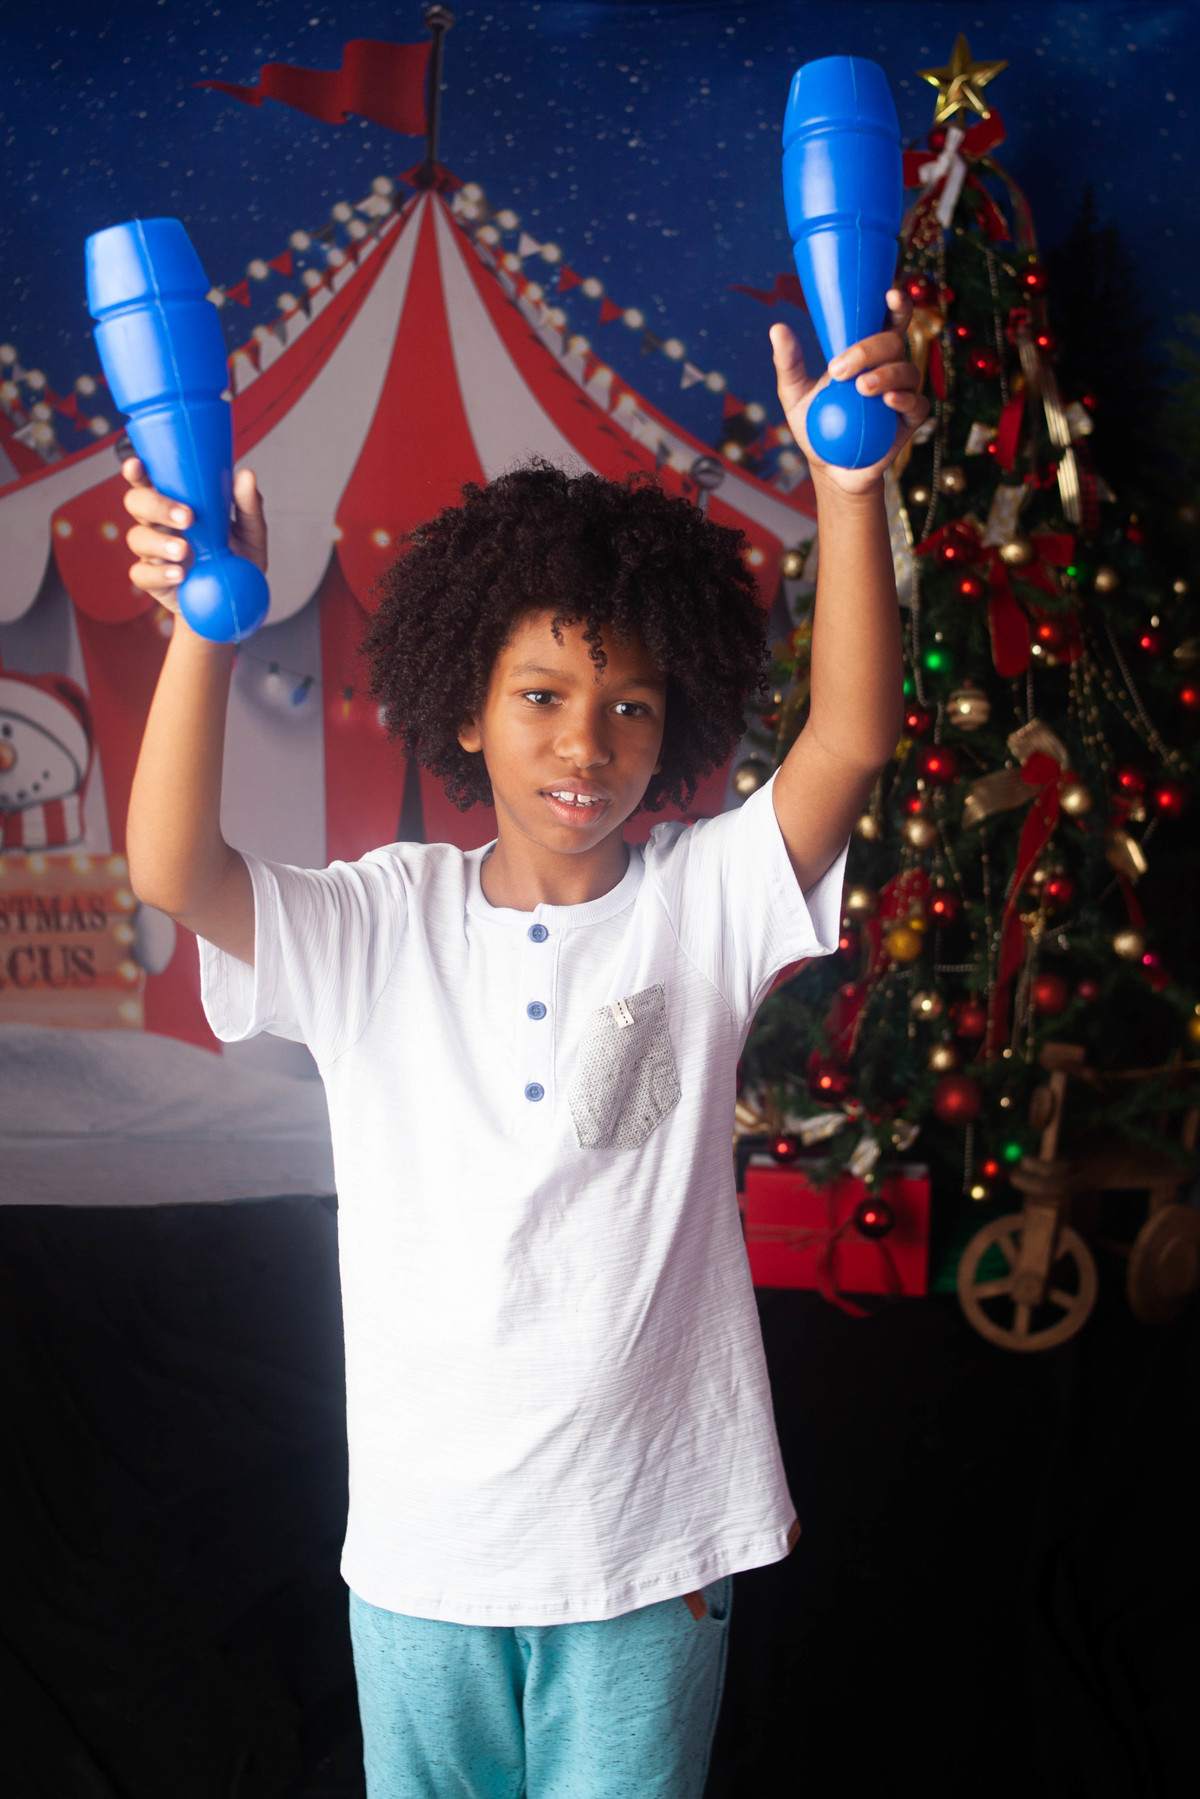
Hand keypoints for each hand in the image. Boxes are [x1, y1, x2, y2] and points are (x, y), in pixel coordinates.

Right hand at [121, 458, 267, 612]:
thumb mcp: (250, 534)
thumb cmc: (237, 562)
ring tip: (184, 550)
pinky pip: (142, 575)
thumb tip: (246, 476)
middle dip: (156, 505)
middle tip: (187, 517)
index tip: (136, 464)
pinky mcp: (153, 581)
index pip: (150, 481)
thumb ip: (248, 507)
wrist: (235, 604)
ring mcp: (152, 553)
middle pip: (137, 504)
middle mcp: (159, 524)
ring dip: (160, 541)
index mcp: (175, 504)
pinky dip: (160, 573)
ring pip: (138, 537)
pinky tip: (179, 575)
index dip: (137, 472)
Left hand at [769, 289, 928, 493]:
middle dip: (870, 349)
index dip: (896, 303)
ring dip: (886, 375)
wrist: (829, 468)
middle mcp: (890, 367)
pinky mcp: (909, 421)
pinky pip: (917, 404)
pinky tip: (888, 402)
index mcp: (868, 353)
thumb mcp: (795, 394)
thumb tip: (777, 328)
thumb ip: (789, 363)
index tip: (888, 294)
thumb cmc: (816, 425)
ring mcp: (902, 393)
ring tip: (862, 388)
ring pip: (908, 371)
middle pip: (894, 342)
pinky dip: (904, 400)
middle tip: (839, 370)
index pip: (888, 320)